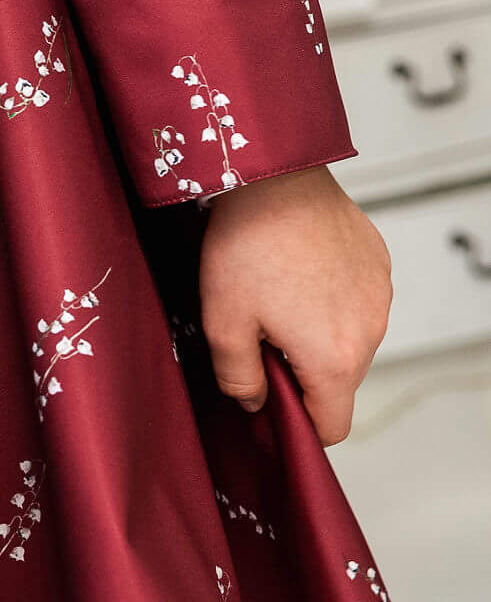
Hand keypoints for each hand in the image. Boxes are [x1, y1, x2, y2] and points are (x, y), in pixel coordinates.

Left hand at [197, 164, 391, 445]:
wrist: (274, 174)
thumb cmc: (248, 242)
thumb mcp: (222, 321)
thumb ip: (238, 376)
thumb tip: (253, 399)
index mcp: (334, 359)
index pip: (332, 427)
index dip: (298, 423)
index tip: (270, 396)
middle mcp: (370, 332)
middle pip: (339, 382)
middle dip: (302, 370)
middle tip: (261, 331)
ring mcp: (379, 296)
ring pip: (350, 340)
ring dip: (319, 332)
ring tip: (277, 292)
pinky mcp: (378, 263)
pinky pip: (358, 300)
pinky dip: (333, 297)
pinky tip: (298, 267)